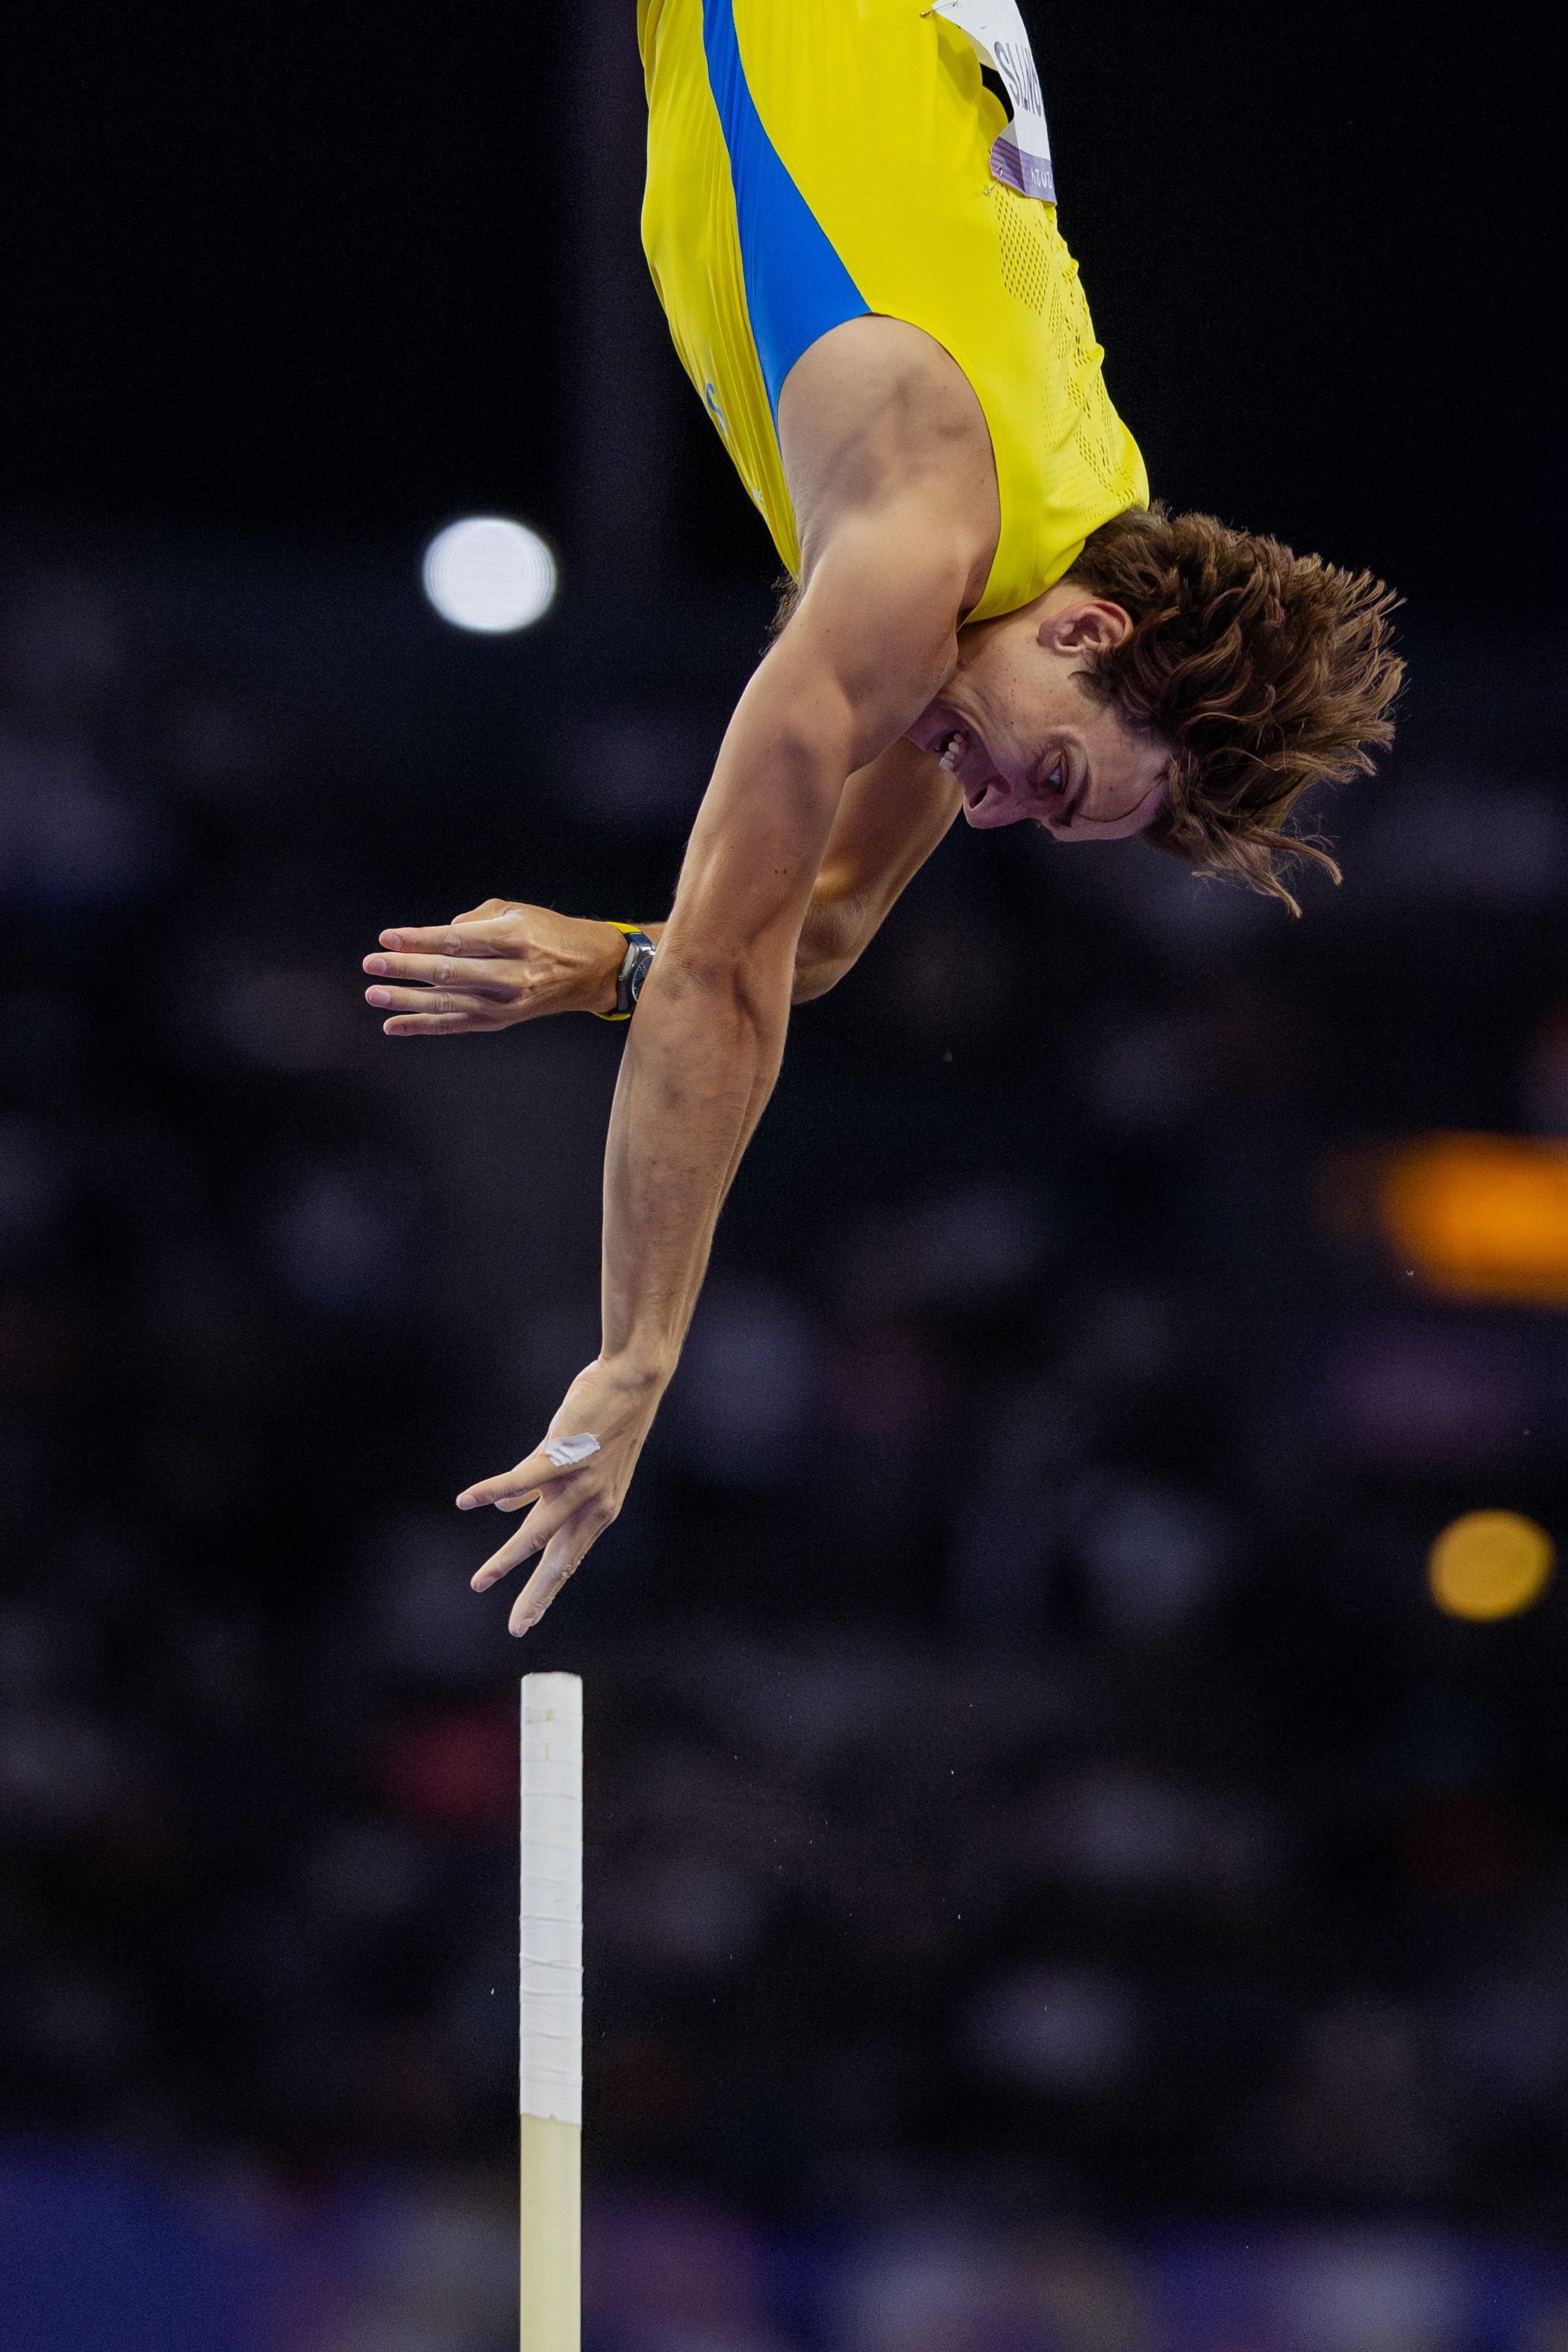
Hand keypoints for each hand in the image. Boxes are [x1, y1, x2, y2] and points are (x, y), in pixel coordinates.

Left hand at [363, 900, 627, 1035]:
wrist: (588, 971)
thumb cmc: (547, 933)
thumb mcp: (515, 911)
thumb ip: (472, 921)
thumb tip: (435, 937)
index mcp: (514, 939)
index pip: (456, 941)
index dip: (418, 939)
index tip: (387, 937)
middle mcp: (510, 975)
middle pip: (448, 973)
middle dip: (406, 969)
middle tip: (372, 964)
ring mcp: (504, 1003)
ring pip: (447, 1004)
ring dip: (406, 1001)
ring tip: (374, 994)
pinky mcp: (499, 1021)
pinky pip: (454, 1026)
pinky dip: (422, 1026)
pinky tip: (393, 1025)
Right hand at [458, 1355, 664, 1634]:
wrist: (632, 1380)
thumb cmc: (604, 1416)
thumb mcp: (578, 1463)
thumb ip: (544, 1489)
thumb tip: (509, 1506)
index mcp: (599, 1509)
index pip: (570, 1560)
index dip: (547, 1591)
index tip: (527, 1620)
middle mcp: (594, 1504)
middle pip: (558, 1561)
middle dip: (536, 1597)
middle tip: (516, 1628)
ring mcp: (579, 1482)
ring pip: (537, 1532)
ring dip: (507, 1560)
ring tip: (479, 1582)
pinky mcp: (562, 1455)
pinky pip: (519, 1480)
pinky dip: (491, 1490)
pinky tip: (467, 1501)